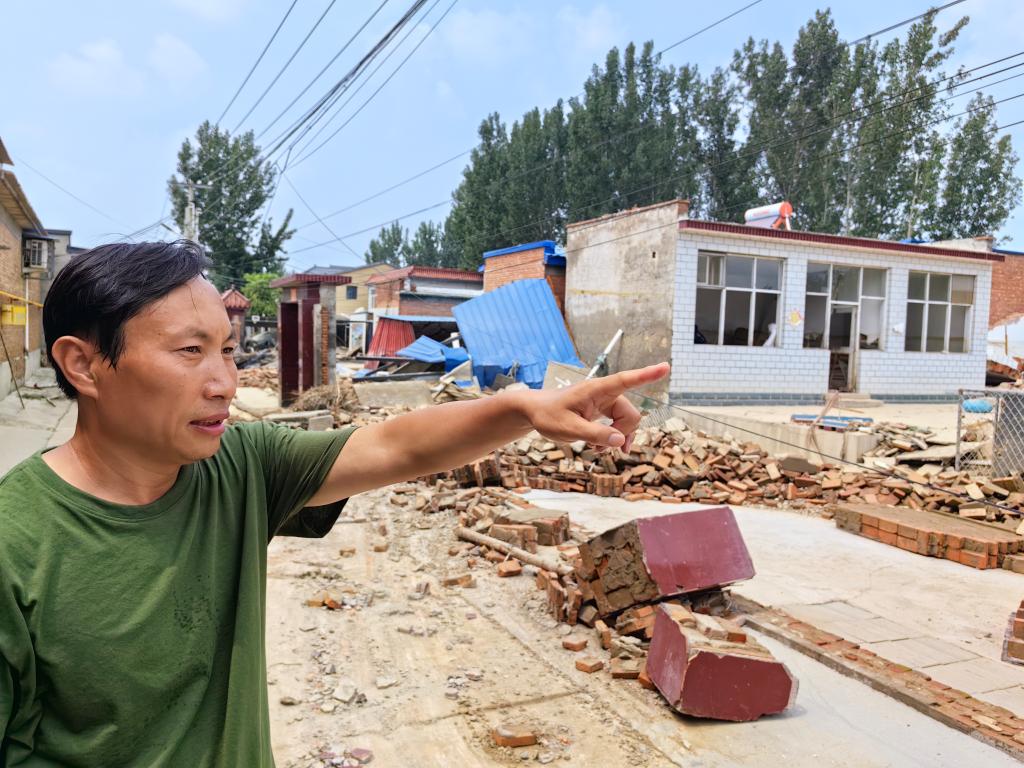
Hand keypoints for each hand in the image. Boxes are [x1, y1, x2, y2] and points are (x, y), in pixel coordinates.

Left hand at [519, 363, 669, 451]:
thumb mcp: (568, 429)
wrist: (534, 412)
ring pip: (625, 421)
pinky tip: (601, 448)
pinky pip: (617, 425)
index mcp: (596, 390)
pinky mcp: (601, 411)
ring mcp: (604, 402)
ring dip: (617, 438)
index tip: (665, 367)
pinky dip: (613, 438)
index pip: (626, 380)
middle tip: (601, 449)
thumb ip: (594, 434)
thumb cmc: (548, 415)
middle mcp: (604, 394)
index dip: (647, 375)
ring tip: (598, 451)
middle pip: (630, 414)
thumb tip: (620, 441)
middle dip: (622, 434)